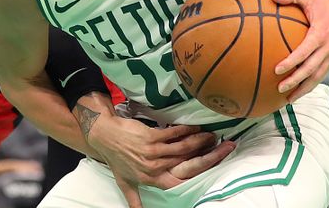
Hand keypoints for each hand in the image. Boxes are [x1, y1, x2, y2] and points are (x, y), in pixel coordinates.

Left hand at [86, 115, 234, 207]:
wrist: (103, 135)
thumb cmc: (116, 159)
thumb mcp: (125, 183)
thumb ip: (135, 201)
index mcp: (152, 179)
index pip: (180, 182)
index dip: (198, 176)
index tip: (214, 169)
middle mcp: (155, 167)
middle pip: (188, 163)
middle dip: (209, 155)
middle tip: (224, 148)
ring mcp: (153, 151)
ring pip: (183, 147)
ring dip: (201, 141)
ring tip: (213, 137)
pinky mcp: (150, 136)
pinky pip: (174, 134)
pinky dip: (187, 130)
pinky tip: (197, 128)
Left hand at [272, 0, 328, 101]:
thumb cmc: (318, 0)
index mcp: (321, 33)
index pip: (305, 51)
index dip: (292, 62)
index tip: (277, 69)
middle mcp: (328, 47)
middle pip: (311, 69)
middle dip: (296, 81)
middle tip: (279, 88)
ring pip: (318, 76)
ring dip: (304, 89)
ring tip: (288, 99)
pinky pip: (321, 74)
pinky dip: (310, 84)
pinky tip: (297, 92)